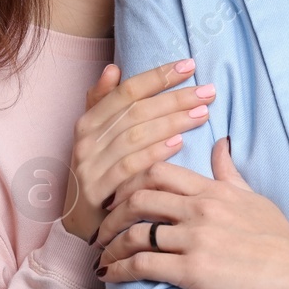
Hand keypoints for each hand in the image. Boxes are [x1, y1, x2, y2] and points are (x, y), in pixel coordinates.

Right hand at [59, 58, 214, 243]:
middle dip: (174, 98)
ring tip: (202, 113)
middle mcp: (86, 139)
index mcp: (88, 120)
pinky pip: (128, 167)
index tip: (189, 65)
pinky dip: (154, 152)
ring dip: (171, 121)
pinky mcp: (96, 190)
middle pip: (136, 110)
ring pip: (135, 135)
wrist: (80, 223)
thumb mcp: (97, 138)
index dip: (158, 76)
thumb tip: (112, 68)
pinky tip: (179, 142)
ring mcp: (89, 164)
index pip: (127, 90)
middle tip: (208, 91)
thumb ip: (104, 103)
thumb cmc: (99, 174)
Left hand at [95, 137, 288, 288]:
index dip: (129, 180)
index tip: (116, 196)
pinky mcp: (195, 271)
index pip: (159, 169)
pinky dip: (120, 270)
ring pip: (135, 232)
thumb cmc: (283, 242)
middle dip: (111, 212)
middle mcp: (202, 209)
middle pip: (138, 196)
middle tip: (99, 226)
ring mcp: (197, 239)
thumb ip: (228, 174)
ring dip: (110, 244)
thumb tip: (219, 144)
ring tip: (101, 255)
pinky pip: (143, 265)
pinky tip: (110, 275)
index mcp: (214, 190)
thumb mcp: (254, 199)